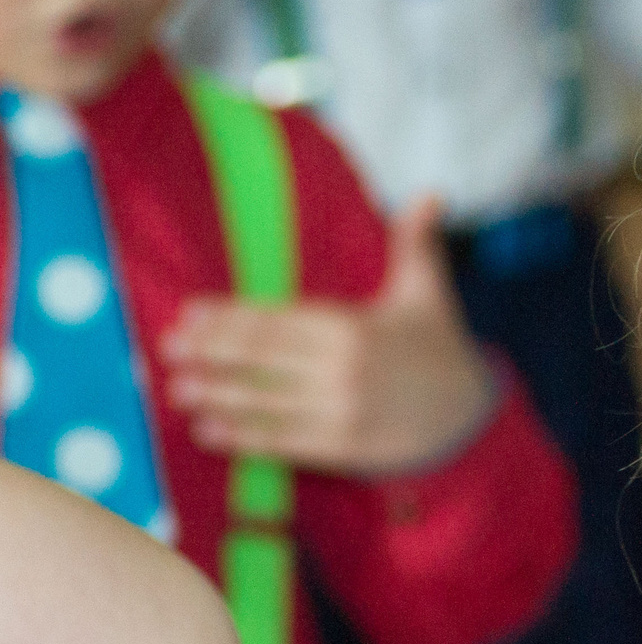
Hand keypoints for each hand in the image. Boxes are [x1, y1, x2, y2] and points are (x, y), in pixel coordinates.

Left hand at [164, 200, 495, 475]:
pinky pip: (284, 441)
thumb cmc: (439, 348)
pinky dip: (243, 437)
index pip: (275, 320)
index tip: (188, 315)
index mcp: (353, 327)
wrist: (472, 417)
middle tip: (166, 349)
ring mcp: (342, 412)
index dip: (226, 318)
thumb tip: (429, 194)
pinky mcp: (345, 449)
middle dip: (208, 353)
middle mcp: (343, 370)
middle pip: (260, 359)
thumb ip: (417, 244)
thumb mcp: (428, 294)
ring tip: (177, 389)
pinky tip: (209, 430)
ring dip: (215, 396)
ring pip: (264, 401)